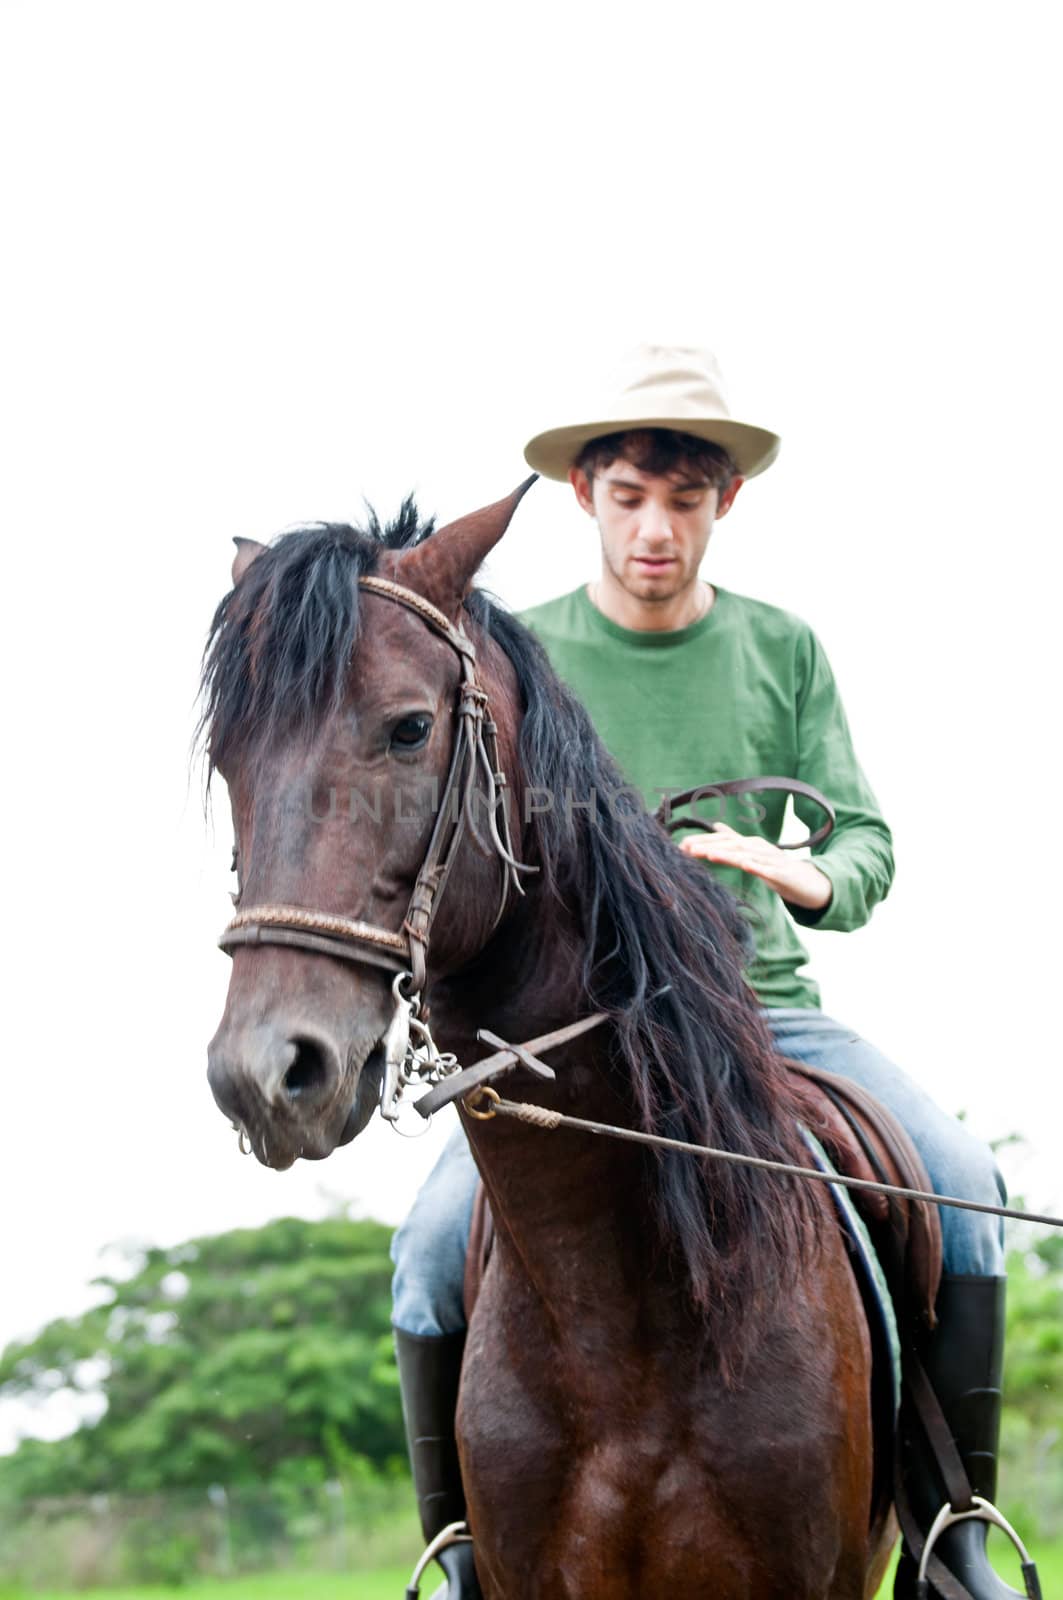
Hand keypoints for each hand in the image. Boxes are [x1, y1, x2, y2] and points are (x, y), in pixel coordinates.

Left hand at [678, 821, 832, 911]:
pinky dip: (755, 866)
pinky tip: (745, 865)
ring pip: (746, 855)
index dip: (702, 841)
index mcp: (749, 844)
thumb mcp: (753, 853)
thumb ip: (735, 840)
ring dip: (727, 855)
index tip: (681, 846)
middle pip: (730, 845)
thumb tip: (716, 826)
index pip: (722, 840)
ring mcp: (770, 859)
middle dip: (708, 846)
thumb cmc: (777, 868)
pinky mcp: (781, 873)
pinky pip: (767, 869)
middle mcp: (758, 848)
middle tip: (687, 849)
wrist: (808, 882)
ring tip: (709, 855)